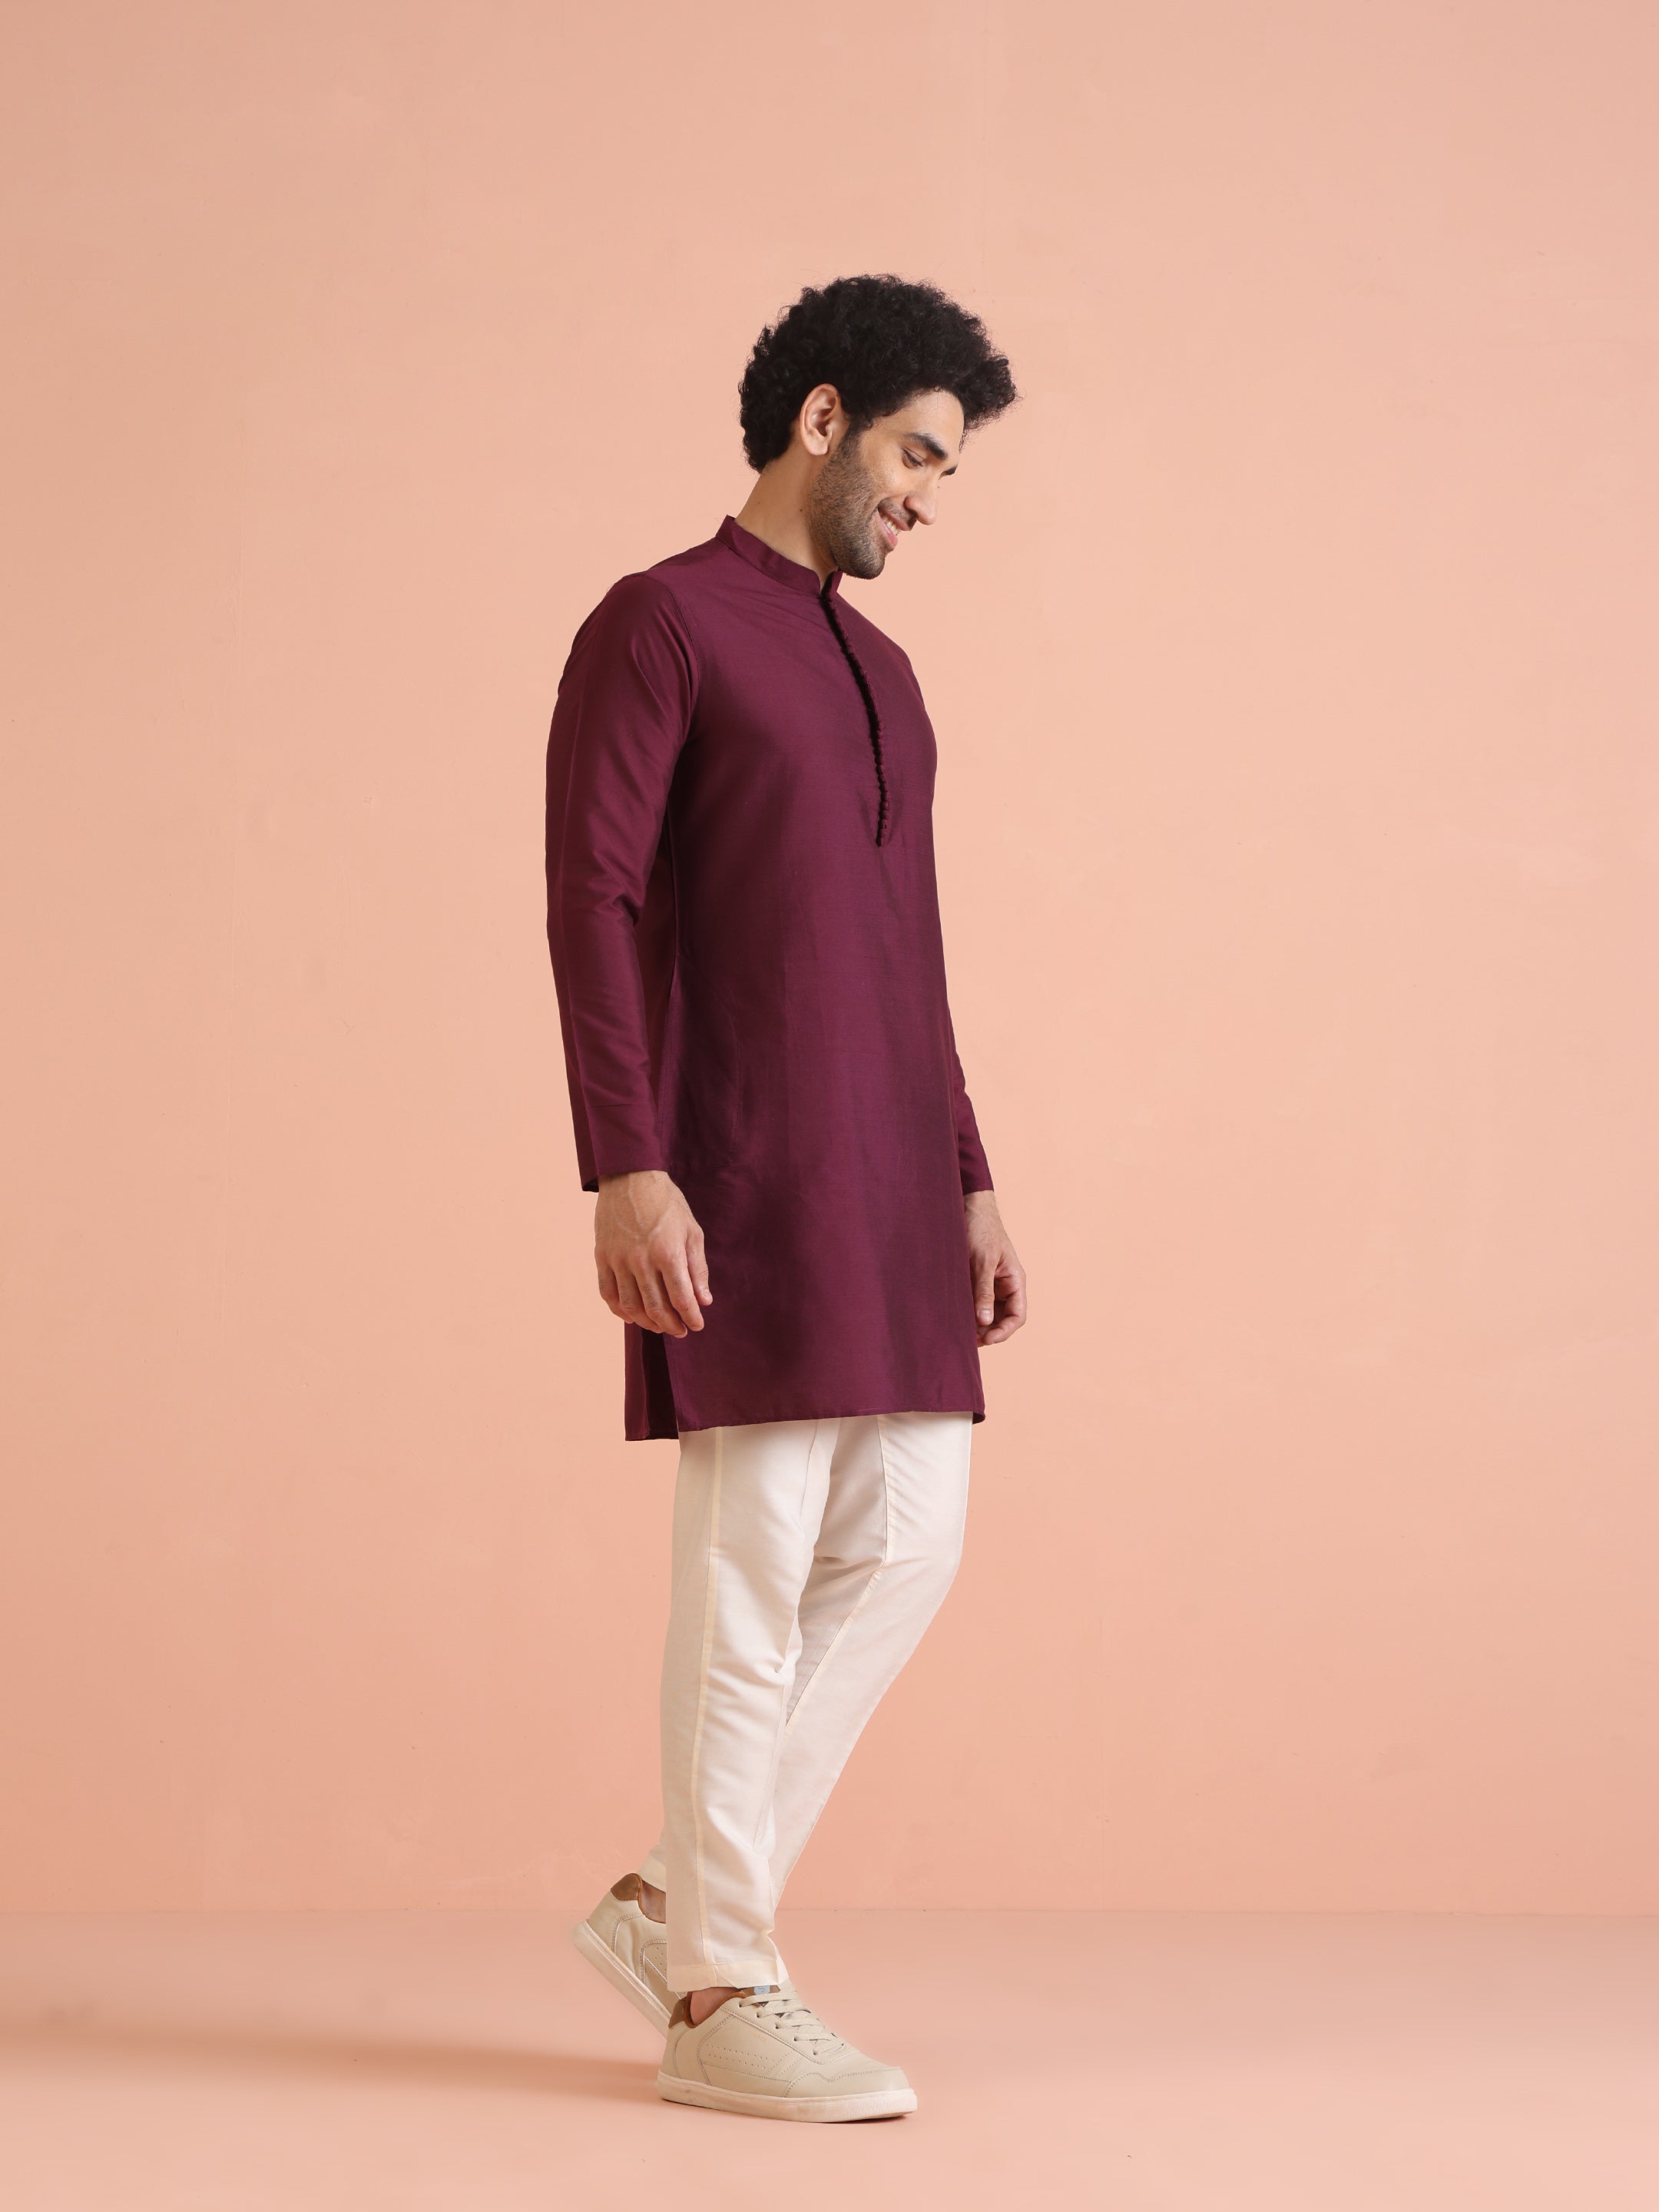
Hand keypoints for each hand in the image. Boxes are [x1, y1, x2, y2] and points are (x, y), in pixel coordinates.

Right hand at [594, 1170, 710, 1336]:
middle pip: (657, 1308)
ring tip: (659, 1326)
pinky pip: (608, 1293)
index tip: (697, 1325)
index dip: (691, 1317)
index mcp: (668, 1252)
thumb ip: (697, 1268)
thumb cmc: (667, 1203)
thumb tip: (703, 1300)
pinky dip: (620, 1310)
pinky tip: (632, 1316)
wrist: (630, 1178)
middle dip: (672, 1325)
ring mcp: (618, 1260)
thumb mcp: (692, 1231)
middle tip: (680, 1331)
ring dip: (647, 1322)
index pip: (682, 1298)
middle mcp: (641, 1260)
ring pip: (632, 1306)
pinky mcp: (602, 1257)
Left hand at [964, 1190, 1026, 1345]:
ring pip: (986, 1314)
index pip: (1017, 1315)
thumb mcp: (983, 1261)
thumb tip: (984, 1322)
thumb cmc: (981, 1229)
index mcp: (1015, 1281)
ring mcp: (989, 1285)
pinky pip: (973, 1303)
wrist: (968, 1206)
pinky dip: (966, 1312)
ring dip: (975, 1324)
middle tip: (967, 1339)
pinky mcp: (974, 1282)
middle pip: (1002, 1319)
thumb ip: (984, 1291)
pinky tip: (953, 1317)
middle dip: (987, 1332)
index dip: (1004, 1331)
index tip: (987, 1340)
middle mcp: (1004, 1286)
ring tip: (958, 1331)